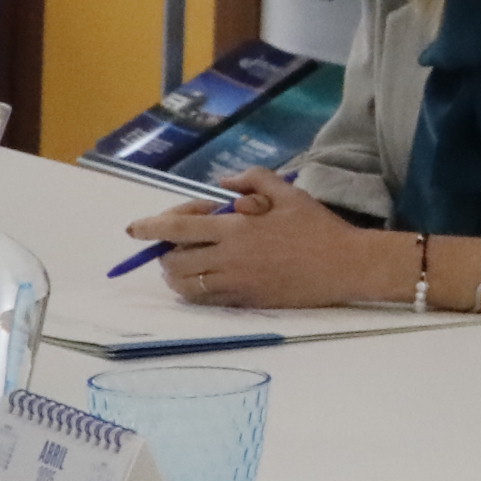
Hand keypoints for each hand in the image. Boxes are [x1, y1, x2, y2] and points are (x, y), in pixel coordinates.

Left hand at [132, 172, 396, 307]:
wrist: (346, 266)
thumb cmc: (318, 228)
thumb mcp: (289, 192)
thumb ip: (253, 179)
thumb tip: (223, 182)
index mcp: (234, 229)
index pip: (176, 228)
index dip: (150, 228)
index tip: (135, 229)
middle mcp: (228, 258)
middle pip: (173, 260)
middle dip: (166, 253)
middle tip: (178, 246)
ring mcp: (235, 283)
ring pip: (184, 285)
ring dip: (177, 274)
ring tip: (186, 266)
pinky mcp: (245, 301)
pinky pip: (204, 301)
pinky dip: (194, 292)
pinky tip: (203, 283)